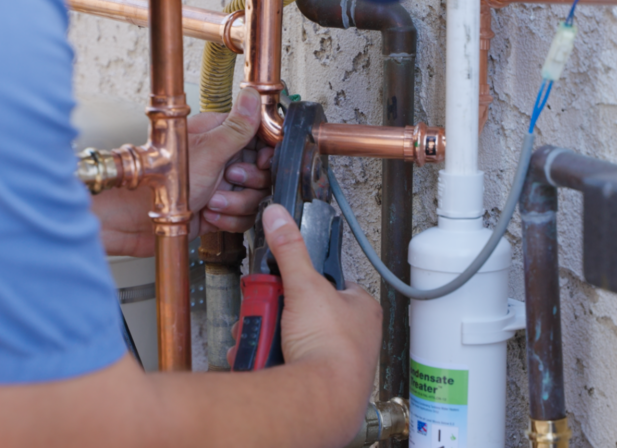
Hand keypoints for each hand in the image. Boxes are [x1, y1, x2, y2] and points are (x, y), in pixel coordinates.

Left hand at [92, 88, 271, 256]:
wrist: (134, 220)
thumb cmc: (161, 182)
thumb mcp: (208, 151)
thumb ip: (237, 127)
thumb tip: (251, 95)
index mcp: (218, 136)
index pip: (259, 137)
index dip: (266, 152)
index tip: (261, 161)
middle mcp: (221, 159)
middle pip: (262, 170)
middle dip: (250, 182)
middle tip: (229, 179)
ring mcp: (220, 184)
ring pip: (254, 196)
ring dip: (236, 204)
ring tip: (213, 201)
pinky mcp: (218, 209)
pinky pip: (243, 216)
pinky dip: (229, 220)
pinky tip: (210, 215)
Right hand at [228, 205, 381, 441]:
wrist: (321, 399)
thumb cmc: (330, 346)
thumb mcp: (305, 285)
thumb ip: (289, 251)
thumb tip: (279, 218)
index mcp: (359, 308)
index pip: (328, 283)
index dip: (301, 280)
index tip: (282, 281)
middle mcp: (350, 336)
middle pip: (300, 311)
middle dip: (273, 311)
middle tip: (262, 311)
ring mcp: (330, 360)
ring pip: (288, 336)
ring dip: (264, 334)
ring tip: (257, 335)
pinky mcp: (312, 381)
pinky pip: (282, 361)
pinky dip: (264, 357)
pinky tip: (257, 356)